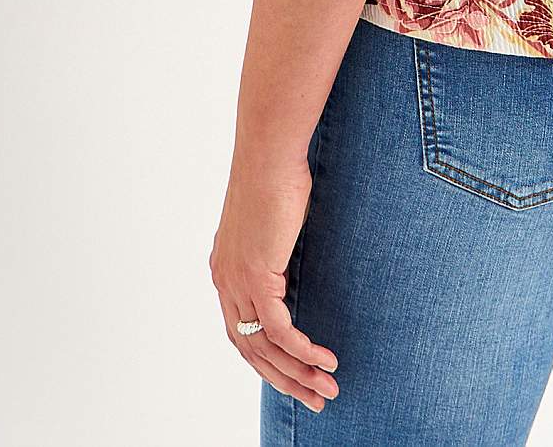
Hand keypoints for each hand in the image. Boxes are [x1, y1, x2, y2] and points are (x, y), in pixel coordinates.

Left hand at [210, 160, 339, 410]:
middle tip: (315, 399)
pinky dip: (303, 350)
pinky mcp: (257, 277)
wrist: (269, 153)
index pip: (241, 332)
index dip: (267, 360)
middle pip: (251, 350)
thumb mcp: (274, 223)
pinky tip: (324, 360)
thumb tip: (291, 259)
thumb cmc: (277, 177)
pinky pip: (279, 329)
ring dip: (298, 373)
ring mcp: (238, 281)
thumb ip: (275, 249)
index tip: (295, 375)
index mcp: (225, 271)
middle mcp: (225, 281)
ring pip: (266, 347)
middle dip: (285, 379)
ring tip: (326, 389)